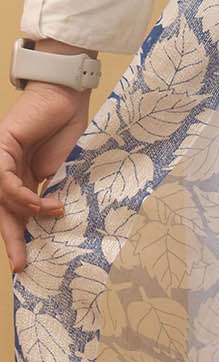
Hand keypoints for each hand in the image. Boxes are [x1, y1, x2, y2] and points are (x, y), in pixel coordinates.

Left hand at [0, 78, 89, 272]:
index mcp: (22, 177)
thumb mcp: (63, 172)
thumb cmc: (69, 129)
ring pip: (2, 199)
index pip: (13, 213)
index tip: (25, 264)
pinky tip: (43, 201)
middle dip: (12, 239)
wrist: (67, 97)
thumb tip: (54, 222)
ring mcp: (1, 159)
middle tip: (21, 264)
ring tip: (54, 213)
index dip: (18, 238)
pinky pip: (5, 181)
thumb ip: (52, 193)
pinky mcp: (0, 147)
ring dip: (28, 212)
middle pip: (2, 211)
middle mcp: (7, 170)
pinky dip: (22, 195)